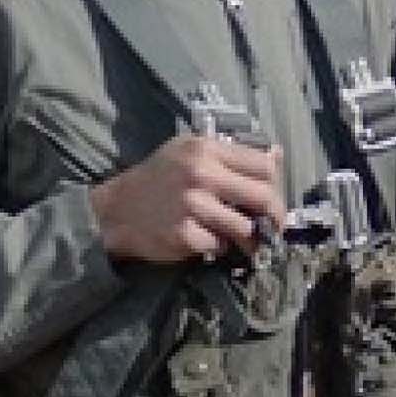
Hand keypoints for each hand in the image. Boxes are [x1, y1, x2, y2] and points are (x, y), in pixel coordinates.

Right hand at [87, 132, 286, 265]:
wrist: (117, 209)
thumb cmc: (159, 178)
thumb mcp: (189, 152)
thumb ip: (231, 154)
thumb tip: (278, 156)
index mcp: (206, 149)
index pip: (264, 165)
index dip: (275, 184)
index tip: (271, 197)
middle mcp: (201, 173)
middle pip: (264, 197)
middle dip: (275, 218)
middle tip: (272, 228)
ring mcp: (192, 205)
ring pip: (246, 228)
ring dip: (248, 239)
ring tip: (242, 241)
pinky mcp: (185, 234)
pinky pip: (220, 246)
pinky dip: (219, 247)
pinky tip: (207, 240)